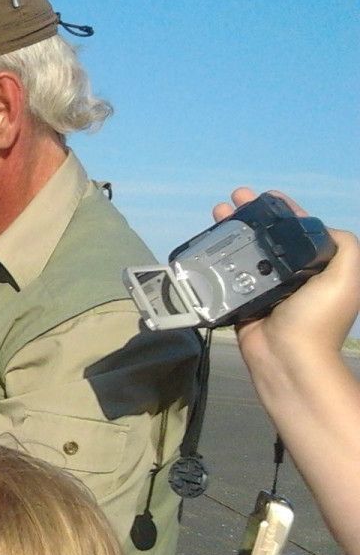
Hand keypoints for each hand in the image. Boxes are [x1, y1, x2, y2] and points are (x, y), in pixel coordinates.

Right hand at [213, 188, 359, 362]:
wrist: (286, 359)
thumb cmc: (317, 317)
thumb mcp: (347, 275)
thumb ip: (343, 245)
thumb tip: (318, 226)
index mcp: (319, 269)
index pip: (300, 232)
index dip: (284, 211)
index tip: (265, 196)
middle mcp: (293, 276)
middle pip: (269, 237)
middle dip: (251, 216)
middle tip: (233, 199)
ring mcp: (266, 288)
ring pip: (246, 251)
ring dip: (231, 231)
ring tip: (217, 212)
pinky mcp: (243, 301)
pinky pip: (228, 274)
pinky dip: (217, 258)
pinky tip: (207, 243)